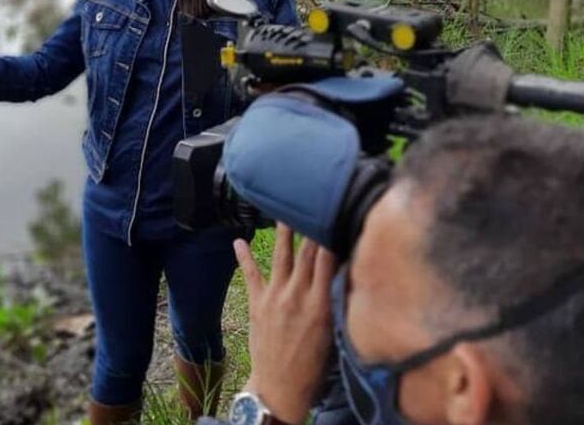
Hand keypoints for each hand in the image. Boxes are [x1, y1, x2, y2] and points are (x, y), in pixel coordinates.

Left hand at [236, 224, 336, 424]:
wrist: (280, 386)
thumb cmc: (314, 364)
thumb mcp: (333, 332)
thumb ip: (337, 300)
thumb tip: (345, 271)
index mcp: (320, 304)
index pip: (328, 260)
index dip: (332, 234)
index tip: (337, 212)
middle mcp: (297, 295)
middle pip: (306, 252)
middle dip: (311, 224)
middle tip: (314, 197)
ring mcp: (274, 297)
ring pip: (281, 256)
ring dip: (284, 231)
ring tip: (283, 207)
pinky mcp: (257, 303)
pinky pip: (250, 275)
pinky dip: (244, 257)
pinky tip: (238, 240)